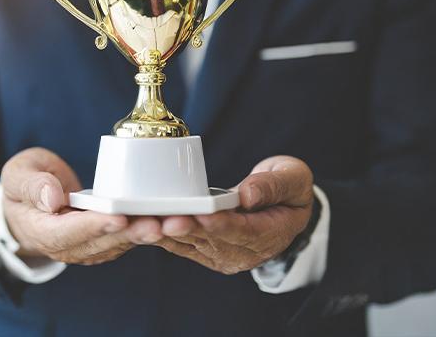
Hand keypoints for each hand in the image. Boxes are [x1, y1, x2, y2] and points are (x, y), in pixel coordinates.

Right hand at [1, 147, 162, 264]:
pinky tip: (170, 219)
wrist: (27, 205)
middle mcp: (67, 246)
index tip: (117, 217)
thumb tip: (52, 198)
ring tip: (174, 222)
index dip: (94, 226)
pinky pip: (127, 237)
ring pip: (120, 242)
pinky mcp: (104, 240)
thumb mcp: (17, 176)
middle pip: (102, 242)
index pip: (68, 233)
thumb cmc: (22, 184)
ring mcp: (87, 247)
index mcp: (41, 231)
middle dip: (132, 233)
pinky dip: (148, 229)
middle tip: (158, 224)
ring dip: (148, 234)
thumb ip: (32, 185)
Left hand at [156, 155, 313, 273]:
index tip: (202, 215)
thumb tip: (248, 196)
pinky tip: (142, 223)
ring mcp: (223, 255)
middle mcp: (244, 252)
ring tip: (147, 221)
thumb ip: (273, 186)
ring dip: (167, 233)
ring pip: (191, 243)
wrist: (283, 206)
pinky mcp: (205, 252)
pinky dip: (160, 234)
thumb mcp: (293, 179)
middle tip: (166, 220)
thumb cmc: (288, 187)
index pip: (243, 231)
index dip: (221, 224)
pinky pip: (180, 244)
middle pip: (211, 240)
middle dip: (187, 229)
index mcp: (270, 235)